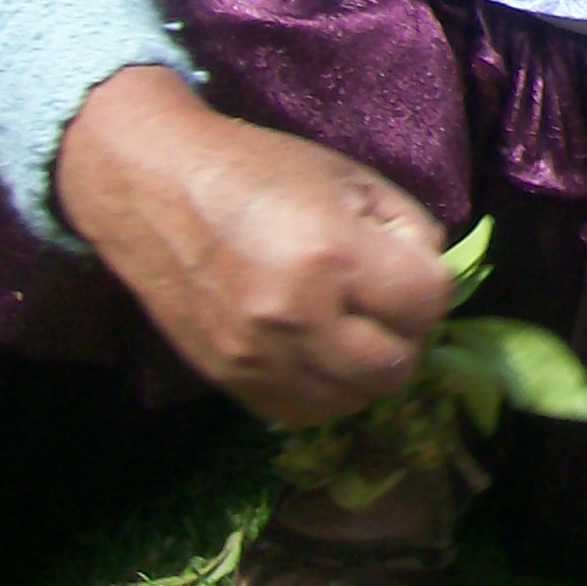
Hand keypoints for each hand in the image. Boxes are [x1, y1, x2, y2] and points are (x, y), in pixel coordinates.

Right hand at [53, 66, 452, 427]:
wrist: (156, 190)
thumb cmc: (262, 171)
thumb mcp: (353, 179)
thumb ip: (408, 231)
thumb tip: (430, 278)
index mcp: (333, 256)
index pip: (428, 304)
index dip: (430, 285)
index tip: (408, 267)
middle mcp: (295, 318)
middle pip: (396, 368)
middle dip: (407, 336)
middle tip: (387, 305)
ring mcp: (256, 357)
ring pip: (351, 402)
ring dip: (366, 371)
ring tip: (352, 329)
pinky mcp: (226, 379)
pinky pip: (300, 413)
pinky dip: (323, 391)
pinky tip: (317, 352)